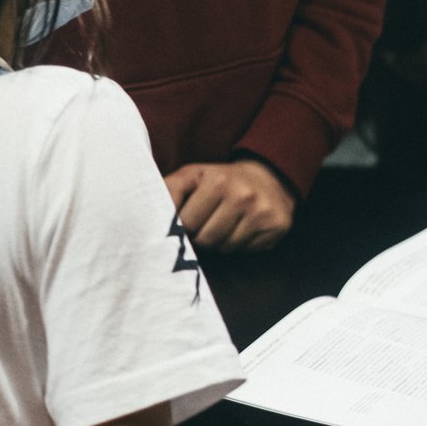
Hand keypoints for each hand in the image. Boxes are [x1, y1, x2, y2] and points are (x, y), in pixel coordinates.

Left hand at [165, 159, 295, 251]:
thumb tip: (149, 215)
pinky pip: (246, 250)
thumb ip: (168, 190)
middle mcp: (243, 195)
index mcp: (218, 181)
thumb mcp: (193, 175)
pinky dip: (241, 243)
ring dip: (221, 241)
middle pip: (206, 239)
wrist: (269, 176)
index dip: (186, 224)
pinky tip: (244, 227)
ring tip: (226, 223)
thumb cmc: (221, 179)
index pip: (187, 224)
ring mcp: (262, 212)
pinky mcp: (277, 226)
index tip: (191, 217)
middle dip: (203, 235)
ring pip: (225, 248)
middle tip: (209, 221)